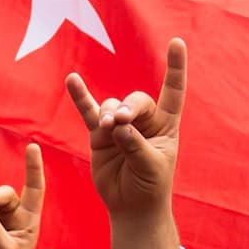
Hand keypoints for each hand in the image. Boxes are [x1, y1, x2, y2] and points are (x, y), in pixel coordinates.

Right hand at [65, 38, 186, 222]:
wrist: (131, 206)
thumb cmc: (150, 186)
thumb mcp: (151, 166)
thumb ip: (135, 144)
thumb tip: (117, 126)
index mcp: (166, 124)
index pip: (173, 91)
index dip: (175, 67)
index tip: (177, 42)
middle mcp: (143, 120)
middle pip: (135, 100)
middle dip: (128, 108)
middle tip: (120, 122)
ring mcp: (120, 125)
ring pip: (111, 107)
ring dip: (108, 116)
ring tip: (107, 130)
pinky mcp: (99, 134)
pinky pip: (88, 111)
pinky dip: (80, 96)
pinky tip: (72, 80)